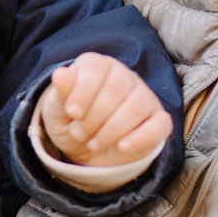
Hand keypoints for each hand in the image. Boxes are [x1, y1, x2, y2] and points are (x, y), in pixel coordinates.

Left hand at [37, 53, 173, 166]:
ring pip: (138, 105)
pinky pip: (160, 124)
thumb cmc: (71, 121)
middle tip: (78, 134)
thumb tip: (61, 74)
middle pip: (117, 87)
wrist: (86, 149)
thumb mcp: (57, 109)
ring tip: (94, 143)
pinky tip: (122, 147)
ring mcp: (145, 97)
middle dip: (94, 116)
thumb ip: (60, 93)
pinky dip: (141, 137)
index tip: (72, 113)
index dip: (83, 91)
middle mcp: (124, 76)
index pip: (95, 68)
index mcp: (98, 66)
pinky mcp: (158, 120)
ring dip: (112, 129)